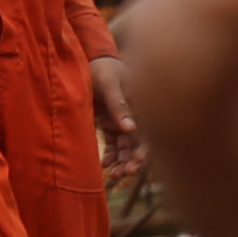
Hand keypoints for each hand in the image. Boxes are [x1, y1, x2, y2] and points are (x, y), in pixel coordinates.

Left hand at [90, 55, 141, 175]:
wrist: (89, 61)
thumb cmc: (103, 68)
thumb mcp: (110, 83)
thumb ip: (119, 104)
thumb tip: (130, 129)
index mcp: (142, 105)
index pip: (149, 132)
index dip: (145, 149)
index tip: (136, 163)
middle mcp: (136, 116)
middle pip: (138, 144)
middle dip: (133, 161)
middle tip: (123, 174)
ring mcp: (123, 121)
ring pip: (126, 148)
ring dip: (121, 162)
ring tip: (113, 175)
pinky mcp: (110, 124)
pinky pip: (113, 144)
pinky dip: (110, 155)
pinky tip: (105, 165)